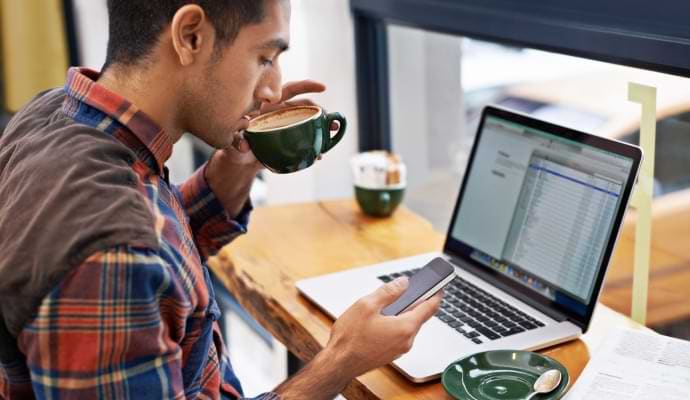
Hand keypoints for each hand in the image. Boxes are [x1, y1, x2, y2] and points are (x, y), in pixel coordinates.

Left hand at [229, 80, 337, 161]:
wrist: (239, 162)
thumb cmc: (234, 146)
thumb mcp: (232, 141)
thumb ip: (235, 140)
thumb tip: (244, 144)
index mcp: (268, 106)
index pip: (288, 90)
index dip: (306, 86)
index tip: (322, 87)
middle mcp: (280, 114)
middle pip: (304, 106)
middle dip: (321, 111)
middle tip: (332, 121)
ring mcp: (286, 128)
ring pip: (308, 123)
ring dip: (323, 128)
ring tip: (332, 135)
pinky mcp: (289, 142)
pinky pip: (304, 141)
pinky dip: (313, 148)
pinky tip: (319, 155)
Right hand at [325, 277, 442, 378]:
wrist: (339, 363)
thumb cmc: (350, 337)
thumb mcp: (367, 305)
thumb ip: (389, 292)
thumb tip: (403, 283)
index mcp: (405, 327)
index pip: (429, 307)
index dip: (436, 294)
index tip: (439, 286)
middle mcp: (406, 340)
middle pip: (419, 316)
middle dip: (416, 302)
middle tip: (408, 290)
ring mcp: (399, 349)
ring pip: (408, 326)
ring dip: (403, 313)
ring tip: (388, 303)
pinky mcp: (391, 353)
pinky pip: (400, 334)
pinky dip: (396, 323)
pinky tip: (381, 319)